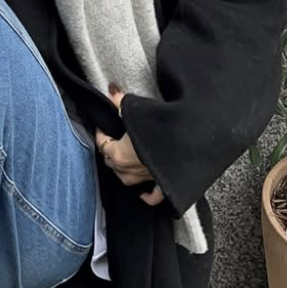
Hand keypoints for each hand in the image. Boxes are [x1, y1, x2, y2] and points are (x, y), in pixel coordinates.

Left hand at [95, 85, 164, 206]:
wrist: (186, 145)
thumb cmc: (159, 131)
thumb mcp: (137, 113)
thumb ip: (122, 103)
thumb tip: (112, 91)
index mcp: (120, 154)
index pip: (103, 145)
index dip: (101, 134)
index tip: (102, 126)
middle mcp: (130, 169)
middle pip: (112, 163)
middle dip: (109, 152)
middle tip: (111, 140)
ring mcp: (146, 178)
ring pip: (126, 179)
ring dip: (121, 171)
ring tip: (121, 162)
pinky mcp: (162, 184)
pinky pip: (153, 195)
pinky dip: (148, 196)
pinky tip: (144, 195)